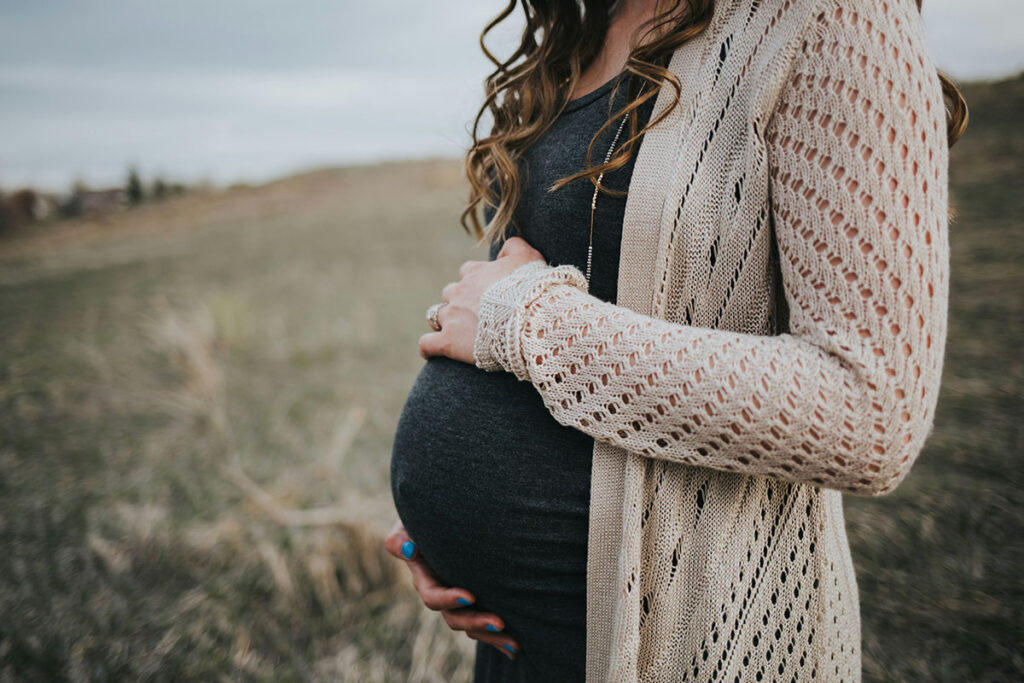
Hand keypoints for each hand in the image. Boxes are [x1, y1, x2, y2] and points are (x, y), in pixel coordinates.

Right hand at [384, 519, 520, 659]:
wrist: (444, 522)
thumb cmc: (424, 520)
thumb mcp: (408, 527)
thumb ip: (400, 538)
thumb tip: (408, 549)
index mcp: (426, 580)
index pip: (433, 597)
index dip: (449, 599)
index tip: (470, 596)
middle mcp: (443, 595)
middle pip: (455, 618)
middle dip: (476, 622)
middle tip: (499, 623)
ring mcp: (460, 602)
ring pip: (473, 627)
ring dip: (492, 636)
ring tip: (516, 643)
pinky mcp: (478, 603)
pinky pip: (486, 625)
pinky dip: (500, 636)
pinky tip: (518, 646)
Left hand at [418, 236, 544, 363]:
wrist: (529, 320)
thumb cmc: (531, 290)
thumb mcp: (529, 258)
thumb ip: (514, 247)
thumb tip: (503, 250)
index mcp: (476, 273)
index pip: (468, 271)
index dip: (477, 282)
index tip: (489, 293)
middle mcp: (460, 292)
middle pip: (450, 292)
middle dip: (459, 301)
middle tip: (478, 314)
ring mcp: (452, 316)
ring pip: (437, 314)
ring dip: (445, 321)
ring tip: (459, 332)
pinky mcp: (449, 341)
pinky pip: (427, 343)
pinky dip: (428, 347)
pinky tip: (432, 352)